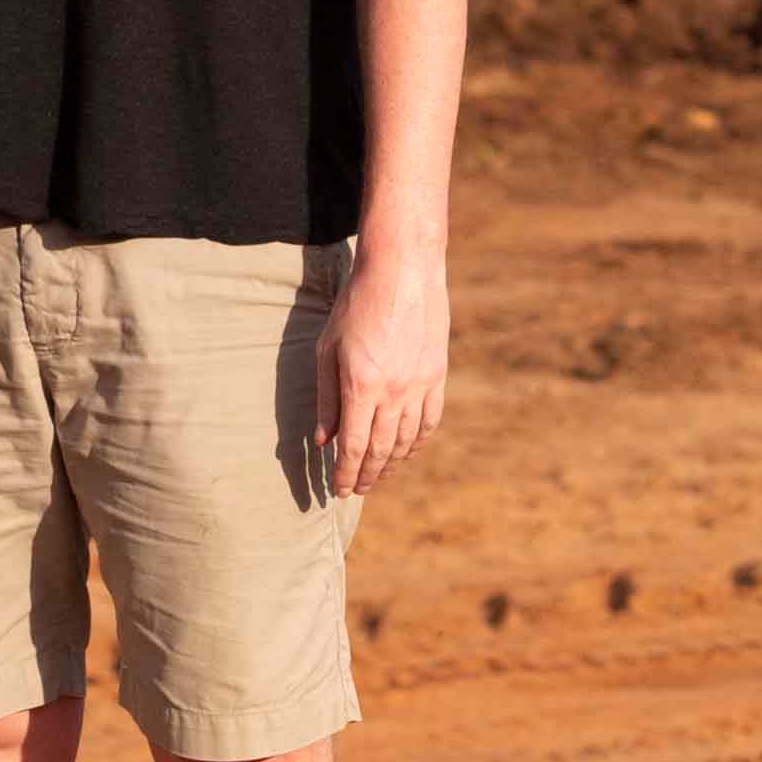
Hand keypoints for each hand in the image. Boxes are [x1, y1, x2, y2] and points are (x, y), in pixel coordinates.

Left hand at [313, 239, 446, 497]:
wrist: (403, 271)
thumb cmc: (356, 305)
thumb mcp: (328, 348)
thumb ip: (326, 398)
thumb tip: (323, 441)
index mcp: (360, 386)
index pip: (353, 446)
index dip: (346, 473)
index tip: (339, 490)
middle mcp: (393, 392)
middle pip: (381, 450)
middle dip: (367, 475)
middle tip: (357, 489)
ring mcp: (420, 385)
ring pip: (407, 440)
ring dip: (392, 464)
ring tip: (378, 476)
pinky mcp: (437, 376)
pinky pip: (429, 421)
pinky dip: (417, 443)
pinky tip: (406, 451)